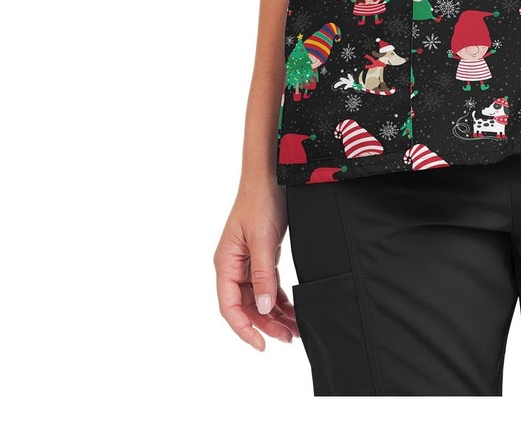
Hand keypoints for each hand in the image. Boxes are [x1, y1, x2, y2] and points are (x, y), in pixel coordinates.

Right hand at [215, 180, 298, 350]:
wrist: (272, 174)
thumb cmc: (261, 201)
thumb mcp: (263, 239)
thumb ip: (263, 274)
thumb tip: (265, 309)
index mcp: (226, 263)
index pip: (230, 306)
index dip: (244, 329)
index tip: (261, 345)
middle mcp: (234, 266)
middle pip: (246, 306)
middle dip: (266, 325)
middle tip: (287, 338)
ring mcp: (248, 262)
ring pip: (260, 298)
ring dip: (275, 315)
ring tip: (295, 330)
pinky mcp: (262, 256)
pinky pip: (268, 285)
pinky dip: (280, 299)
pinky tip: (292, 311)